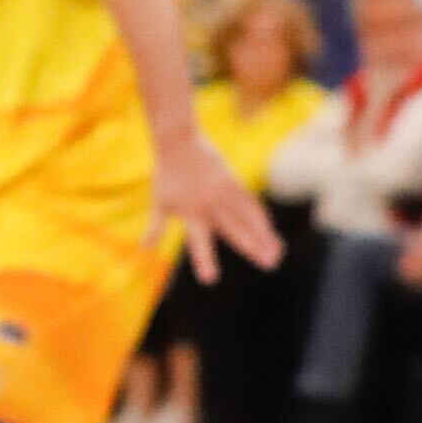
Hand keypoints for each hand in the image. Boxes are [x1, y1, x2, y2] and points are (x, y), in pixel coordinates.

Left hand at [149, 128, 280, 285]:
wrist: (178, 142)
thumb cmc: (166, 175)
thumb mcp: (159, 203)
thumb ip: (156, 228)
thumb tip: (145, 249)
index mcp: (190, 213)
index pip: (198, 242)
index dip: (204, 260)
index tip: (210, 280)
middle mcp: (210, 205)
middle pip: (234, 230)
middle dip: (252, 248)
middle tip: (269, 265)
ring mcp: (224, 193)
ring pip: (248, 218)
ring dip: (264, 236)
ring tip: (276, 254)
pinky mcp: (233, 182)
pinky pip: (250, 203)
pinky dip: (261, 218)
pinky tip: (271, 232)